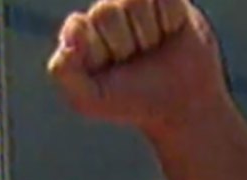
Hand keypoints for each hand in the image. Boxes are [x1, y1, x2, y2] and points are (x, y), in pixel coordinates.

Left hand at [46, 0, 230, 134]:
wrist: (182, 102)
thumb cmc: (131, 101)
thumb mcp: (90, 99)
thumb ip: (63, 72)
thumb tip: (70, 33)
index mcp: (79, 37)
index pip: (77, 26)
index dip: (97, 50)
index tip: (108, 68)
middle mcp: (103, 15)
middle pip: (105, 11)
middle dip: (123, 44)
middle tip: (133, 62)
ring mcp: (133, 3)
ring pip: (134, 0)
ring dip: (147, 33)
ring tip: (150, 48)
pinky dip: (170, 20)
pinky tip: (169, 33)